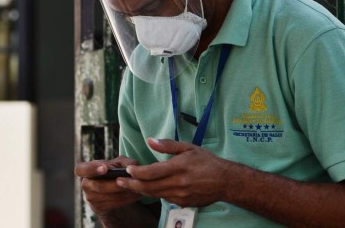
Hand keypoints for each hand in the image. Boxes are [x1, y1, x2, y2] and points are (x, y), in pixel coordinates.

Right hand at [75, 156, 142, 213]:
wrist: (112, 189)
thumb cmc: (114, 171)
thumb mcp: (119, 163)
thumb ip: (125, 162)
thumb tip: (133, 167)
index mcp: (86, 170)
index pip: (80, 170)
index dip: (91, 169)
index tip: (105, 168)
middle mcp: (86, 184)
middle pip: (99, 186)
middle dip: (115, 184)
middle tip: (128, 180)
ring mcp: (91, 198)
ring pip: (109, 196)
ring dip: (125, 192)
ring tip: (137, 186)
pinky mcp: (99, 207)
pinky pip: (114, 203)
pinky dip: (127, 198)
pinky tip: (136, 193)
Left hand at [116, 138, 230, 207]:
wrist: (225, 181)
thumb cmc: (206, 162)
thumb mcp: (188, 147)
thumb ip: (167, 145)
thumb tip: (150, 140)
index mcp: (178, 167)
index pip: (151, 172)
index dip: (137, 172)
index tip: (127, 170)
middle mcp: (178, 183)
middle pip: (149, 186)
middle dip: (132, 185)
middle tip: (119, 182)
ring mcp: (180, 195)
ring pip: (154, 194)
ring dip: (140, 191)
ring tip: (128, 186)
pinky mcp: (182, 203)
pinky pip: (164, 199)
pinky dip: (154, 194)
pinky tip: (148, 189)